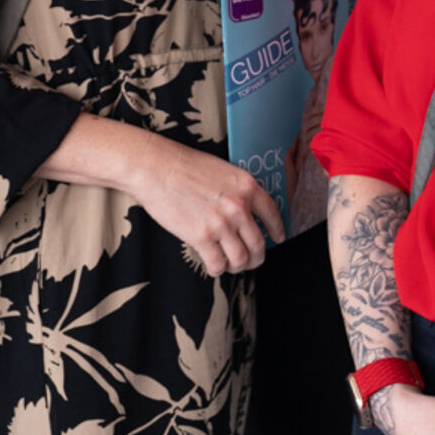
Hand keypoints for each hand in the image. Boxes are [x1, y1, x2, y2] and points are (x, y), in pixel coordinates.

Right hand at [130, 133, 283, 275]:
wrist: (157, 167)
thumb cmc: (184, 165)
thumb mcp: (223, 170)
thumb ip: (237, 191)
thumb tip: (244, 213)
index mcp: (247, 186)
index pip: (272, 214)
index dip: (277, 230)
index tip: (277, 238)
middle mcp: (239, 207)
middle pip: (259, 243)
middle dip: (257, 257)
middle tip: (251, 260)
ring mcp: (221, 223)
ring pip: (241, 259)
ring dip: (238, 266)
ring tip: (230, 264)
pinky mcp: (201, 237)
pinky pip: (218, 264)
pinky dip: (217, 269)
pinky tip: (213, 264)